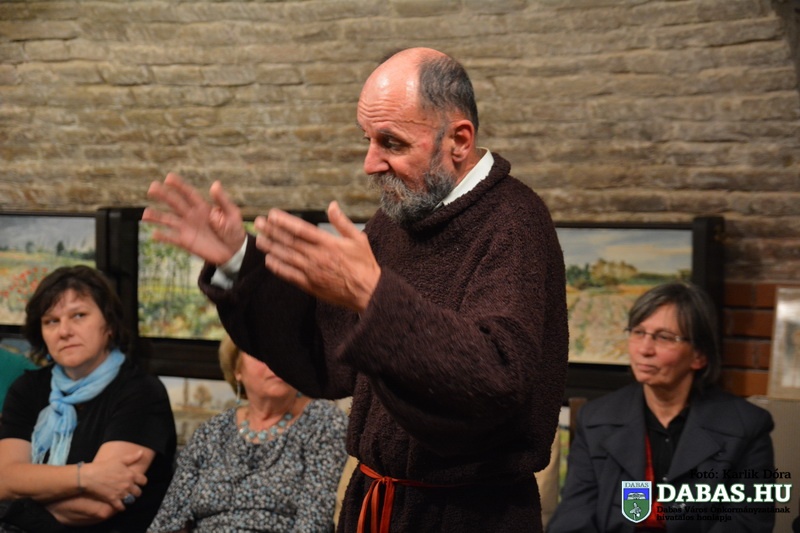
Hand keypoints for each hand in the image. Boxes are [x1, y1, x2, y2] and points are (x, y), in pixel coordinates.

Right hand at [81, 451, 146, 511]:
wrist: (90, 476)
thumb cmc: (104, 466)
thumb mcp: (119, 460)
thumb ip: (132, 457)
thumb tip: (142, 452)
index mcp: (131, 475)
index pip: (144, 481)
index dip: (142, 482)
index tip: (139, 482)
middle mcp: (128, 485)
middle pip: (138, 492)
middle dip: (136, 491)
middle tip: (132, 490)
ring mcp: (121, 493)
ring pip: (131, 500)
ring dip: (130, 499)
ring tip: (126, 497)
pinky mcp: (113, 500)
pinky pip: (121, 507)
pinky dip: (121, 507)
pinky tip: (120, 504)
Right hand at [143, 173, 246, 264]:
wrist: (234, 251)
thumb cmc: (234, 231)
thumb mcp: (232, 214)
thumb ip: (223, 201)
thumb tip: (215, 184)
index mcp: (203, 207)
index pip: (189, 194)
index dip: (179, 185)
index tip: (169, 177)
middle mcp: (192, 215)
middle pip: (175, 203)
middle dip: (164, 195)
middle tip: (152, 188)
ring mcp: (187, 228)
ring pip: (169, 220)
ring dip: (157, 217)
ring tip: (145, 214)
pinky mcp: (186, 242)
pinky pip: (172, 238)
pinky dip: (163, 236)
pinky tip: (154, 234)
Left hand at [254, 201, 380, 311]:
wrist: (368, 292)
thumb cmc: (364, 264)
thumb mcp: (358, 239)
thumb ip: (342, 222)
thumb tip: (332, 205)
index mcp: (328, 243)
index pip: (301, 229)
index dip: (285, 222)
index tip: (272, 215)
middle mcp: (317, 257)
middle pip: (289, 242)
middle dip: (272, 231)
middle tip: (258, 223)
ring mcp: (312, 272)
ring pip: (286, 257)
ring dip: (271, 248)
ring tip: (259, 239)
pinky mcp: (310, 285)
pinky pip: (290, 275)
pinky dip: (278, 268)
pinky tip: (269, 261)